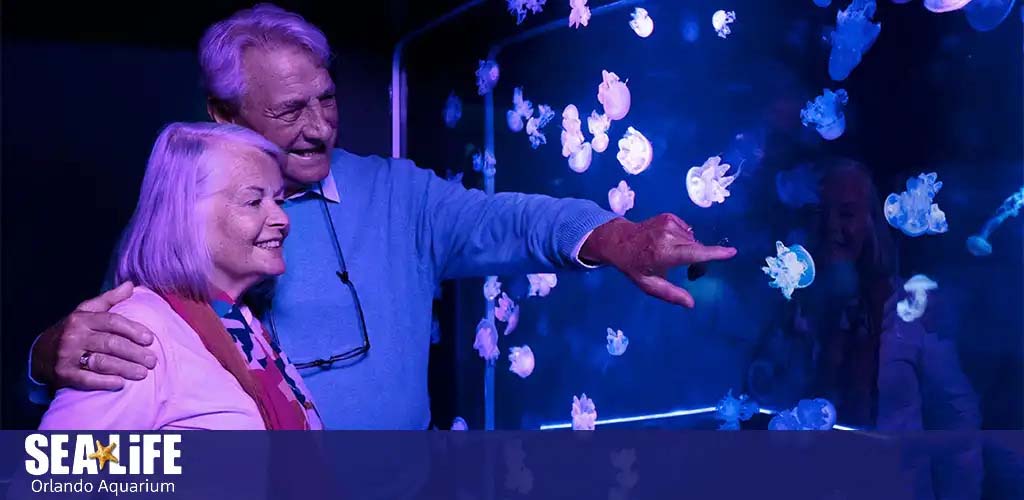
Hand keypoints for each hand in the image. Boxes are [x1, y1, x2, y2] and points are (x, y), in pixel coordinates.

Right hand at [32, 282, 156, 389]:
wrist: (40, 353)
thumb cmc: (72, 330)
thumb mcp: (86, 311)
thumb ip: (109, 299)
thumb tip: (130, 285)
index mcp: (82, 319)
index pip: (112, 322)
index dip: (133, 330)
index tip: (150, 339)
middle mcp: (74, 336)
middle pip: (110, 343)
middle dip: (134, 353)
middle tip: (152, 360)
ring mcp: (67, 355)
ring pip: (101, 362)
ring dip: (125, 368)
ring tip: (143, 373)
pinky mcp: (63, 374)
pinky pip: (86, 379)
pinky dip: (104, 382)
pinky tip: (120, 383)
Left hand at [580, 214, 736, 307]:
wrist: (619, 240)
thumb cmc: (634, 265)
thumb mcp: (648, 284)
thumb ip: (670, 294)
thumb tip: (691, 304)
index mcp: (664, 253)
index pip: (694, 253)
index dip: (714, 253)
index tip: (731, 252)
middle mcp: (668, 236)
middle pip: (696, 248)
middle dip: (700, 258)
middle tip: (690, 270)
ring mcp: (669, 223)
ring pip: (692, 239)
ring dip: (690, 248)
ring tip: (674, 256)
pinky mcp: (669, 216)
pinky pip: (686, 230)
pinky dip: (684, 238)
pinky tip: (670, 243)